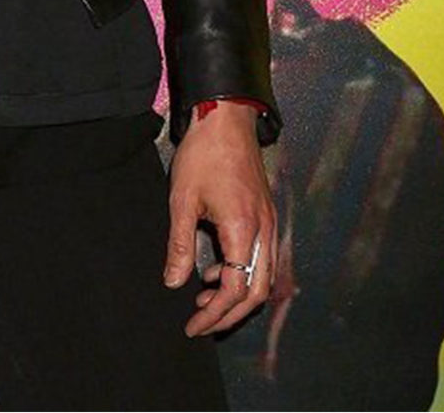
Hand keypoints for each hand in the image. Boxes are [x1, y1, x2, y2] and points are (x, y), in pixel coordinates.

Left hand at [164, 102, 277, 336]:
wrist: (226, 117)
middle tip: (200, 323)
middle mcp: (264, 232)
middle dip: (228, 314)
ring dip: (238, 295)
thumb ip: (179, 245)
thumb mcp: (182, 200)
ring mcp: (270, 223)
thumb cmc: (204, 153)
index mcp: (244, 231)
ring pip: (264, 278)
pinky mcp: (267, 214)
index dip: (213, 314)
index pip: (234, 290)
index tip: (193, 325)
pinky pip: (263, 259)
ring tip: (205, 298)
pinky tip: (217, 269)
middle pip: (256, 293)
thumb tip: (173, 282)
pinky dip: (244, 274)